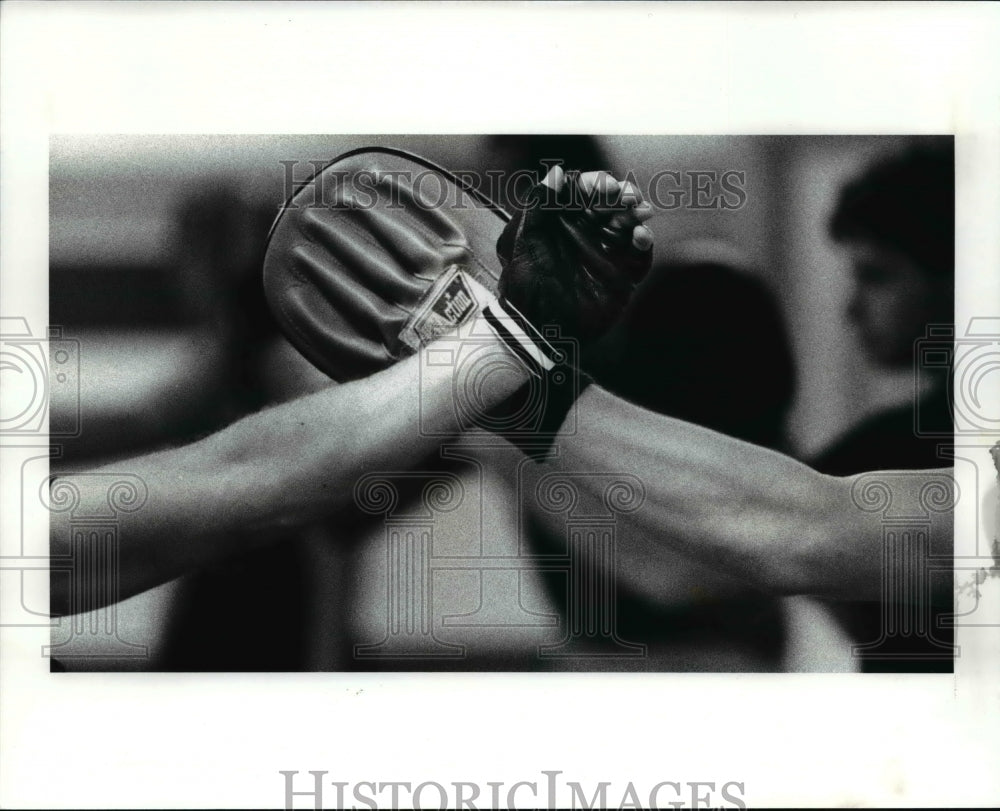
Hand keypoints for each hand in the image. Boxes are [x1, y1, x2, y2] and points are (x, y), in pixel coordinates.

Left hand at [495, 166, 653, 346]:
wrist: (536, 328)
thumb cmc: (524, 285)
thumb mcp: (522, 239)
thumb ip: (539, 204)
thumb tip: (556, 172)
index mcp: (562, 220)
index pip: (584, 192)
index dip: (595, 183)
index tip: (602, 185)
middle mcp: (586, 233)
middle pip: (611, 204)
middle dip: (621, 194)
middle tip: (626, 194)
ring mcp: (605, 253)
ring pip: (629, 224)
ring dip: (636, 214)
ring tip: (640, 210)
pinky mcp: (621, 275)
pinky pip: (640, 255)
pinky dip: (644, 241)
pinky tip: (640, 236)